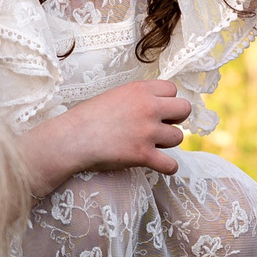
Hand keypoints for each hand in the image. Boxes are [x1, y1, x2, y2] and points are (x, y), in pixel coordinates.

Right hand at [20, 79, 192, 191]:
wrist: (72, 138)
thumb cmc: (88, 117)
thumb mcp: (115, 95)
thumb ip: (138, 97)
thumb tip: (157, 104)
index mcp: (140, 90)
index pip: (173, 89)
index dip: (167, 101)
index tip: (158, 110)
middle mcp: (148, 108)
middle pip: (184, 109)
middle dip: (176, 119)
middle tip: (161, 127)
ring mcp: (147, 132)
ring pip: (178, 137)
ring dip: (167, 143)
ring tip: (150, 144)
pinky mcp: (143, 155)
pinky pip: (171, 164)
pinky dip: (167, 167)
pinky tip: (158, 164)